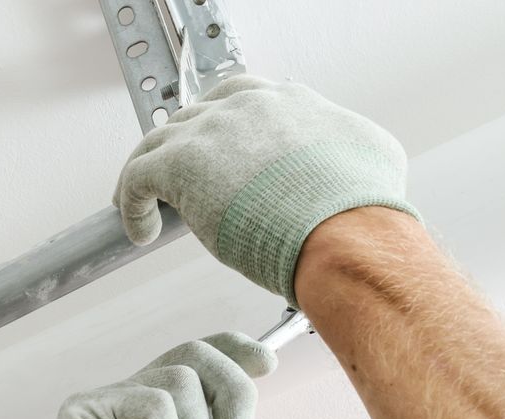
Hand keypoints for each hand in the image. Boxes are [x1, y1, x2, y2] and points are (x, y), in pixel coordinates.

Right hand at [0, 333, 273, 418]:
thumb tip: (237, 392)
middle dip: (234, 391)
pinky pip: (157, 404)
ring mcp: (107, 401)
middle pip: (195, 355)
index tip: (267, 363)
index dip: (232, 350)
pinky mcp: (87, 407)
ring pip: (183, 381)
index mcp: (155, 416)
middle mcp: (130, 400)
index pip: (192, 359)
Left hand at [115, 75, 416, 303]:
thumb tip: (350, 166)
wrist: (344, 229)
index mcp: (288, 102)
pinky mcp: (180, 164)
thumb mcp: (372, 157)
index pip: (240, 101)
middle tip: (176, 184)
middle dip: (183, 148)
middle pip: (195, 117)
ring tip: (144, 207)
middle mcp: (246, 108)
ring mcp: (211, 131)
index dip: (222, 129)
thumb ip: (348, 152)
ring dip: (147, 172)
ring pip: (157, 141)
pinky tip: (139, 231)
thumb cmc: (360, 209)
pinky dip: (131, 203)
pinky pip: (136, 177)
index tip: (216, 156)